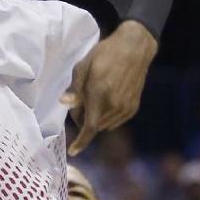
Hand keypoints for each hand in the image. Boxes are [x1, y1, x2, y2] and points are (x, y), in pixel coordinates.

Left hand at [61, 20, 157, 155]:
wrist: (135, 47)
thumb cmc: (106, 53)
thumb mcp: (85, 64)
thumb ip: (75, 87)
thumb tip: (64, 103)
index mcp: (99, 93)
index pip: (89, 127)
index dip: (81, 142)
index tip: (72, 152)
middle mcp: (113, 104)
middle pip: (94, 125)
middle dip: (84, 118)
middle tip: (80, 101)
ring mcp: (125, 107)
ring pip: (105, 125)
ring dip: (96, 118)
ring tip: (96, 97)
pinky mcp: (133, 107)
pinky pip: (115, 121)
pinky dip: (108, 116)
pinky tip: (108, 98)